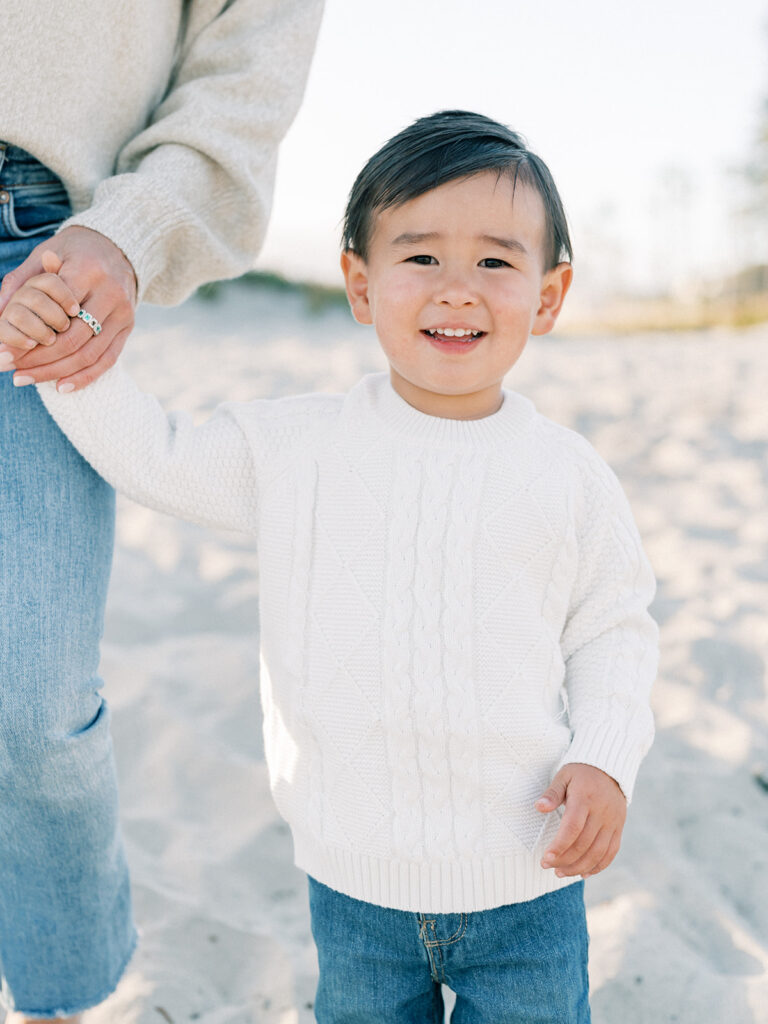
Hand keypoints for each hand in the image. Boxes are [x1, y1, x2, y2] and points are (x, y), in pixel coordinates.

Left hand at [0, 226, 136, 389]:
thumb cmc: (73, 252)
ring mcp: (123, 314)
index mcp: (88, 272)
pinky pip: (107, 360)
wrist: (117, 248)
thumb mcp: (44, 254)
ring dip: (56, 372)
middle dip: (39, 360)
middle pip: (73, 340)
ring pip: (89, 355)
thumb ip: (20, 281)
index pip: (55, 315)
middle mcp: (111, 294)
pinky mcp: (128, 328)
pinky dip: (84, 378)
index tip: (4, 353)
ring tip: (26, 379)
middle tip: (12, 372)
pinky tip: (61, 387)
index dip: (27, 338)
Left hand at [536, 763, 626, 878]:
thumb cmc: (581, 773)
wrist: (609, 768)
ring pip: (598, 852)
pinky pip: (611, 852)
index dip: (559, 846)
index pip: (573, 828)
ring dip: (578, 867)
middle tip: (547, 866)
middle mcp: (601, 812)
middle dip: (564, 860)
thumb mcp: (564, 776)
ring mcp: (612, 822)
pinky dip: (598, 866)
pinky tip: (583, 873)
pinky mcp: (618, 828)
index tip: (545, 858)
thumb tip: (539, 807)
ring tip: (560, 873)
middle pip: (584, 844)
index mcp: (585, 798)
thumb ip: (552, 793)